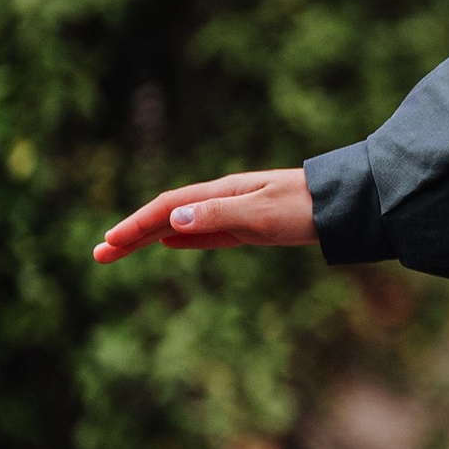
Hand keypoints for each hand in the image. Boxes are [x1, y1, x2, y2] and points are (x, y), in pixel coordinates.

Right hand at [95, 169, 317, 264]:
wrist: (348, 204)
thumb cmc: (308, 207)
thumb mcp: (260, 214)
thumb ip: (217, 217)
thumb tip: (171, 219)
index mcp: (223, 192)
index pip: (168, 207)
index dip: (135, 225)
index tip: (108, 244)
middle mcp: (226, 198)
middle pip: (168, 215)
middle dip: (133, 234)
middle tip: (100, 255)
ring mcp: (238, 210)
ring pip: (183, 224)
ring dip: (151, 236)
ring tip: (123, 249)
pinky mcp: (252, 224)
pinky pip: (207, 232)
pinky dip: (184, 238)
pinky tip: (170, 242)